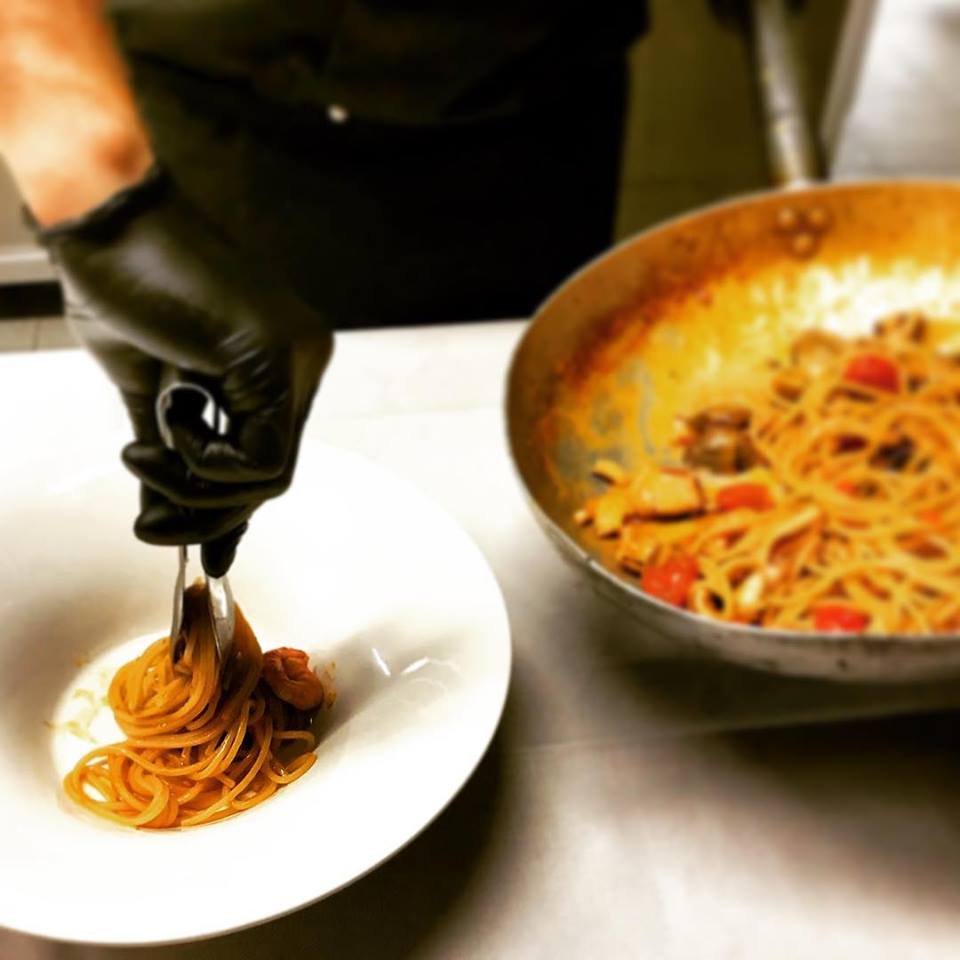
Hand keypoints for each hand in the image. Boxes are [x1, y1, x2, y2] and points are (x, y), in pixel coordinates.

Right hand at [34, 167, 332, 575]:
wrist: (102, 223)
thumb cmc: (120, 290)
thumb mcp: (148, 394)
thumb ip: (169, 457)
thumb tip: (163, 523)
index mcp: (277, 369)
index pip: (267, 460)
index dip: (231, 512)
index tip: (203, 552)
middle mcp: (302, 364)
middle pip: (272, 478)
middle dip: (207, 516)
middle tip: (149, 522)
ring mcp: (297, 360)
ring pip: (269, 480)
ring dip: (193, 490)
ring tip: (141, 453)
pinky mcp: (275, 359)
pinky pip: (260, 461)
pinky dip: (204, 464)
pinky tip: (170, 417)